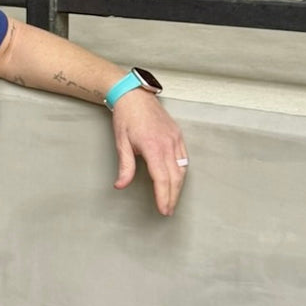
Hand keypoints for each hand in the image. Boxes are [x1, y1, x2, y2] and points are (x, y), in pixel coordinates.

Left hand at [111, 90, 188, 215]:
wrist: (135, 96)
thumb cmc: (126, 117)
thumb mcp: (121, 143)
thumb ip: (125, 166)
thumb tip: (121, 185)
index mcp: (153, 147)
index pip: (162, 178)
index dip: (163, 196)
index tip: (163, 209)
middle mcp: (168, 143)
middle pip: (175, 177)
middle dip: (172, 196)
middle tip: (167, 210)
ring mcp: (175, 139)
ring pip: (182, 168)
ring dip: (178, 186)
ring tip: (172, 199)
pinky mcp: (178, 135)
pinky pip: (184, 158)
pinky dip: (182, 172)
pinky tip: (178, 180)